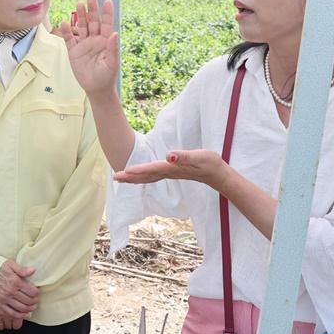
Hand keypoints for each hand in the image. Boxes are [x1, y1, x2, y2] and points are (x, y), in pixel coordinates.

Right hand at [0, 259, 38, 329]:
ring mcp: (4, 299)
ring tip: (32, 307)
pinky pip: (12, 313)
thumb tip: (33, 270)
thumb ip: (22, 269)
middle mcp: (10, 291)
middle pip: (28, 301)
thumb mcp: (10, 264)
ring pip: (22, 308)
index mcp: (15, 281)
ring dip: (30, 309)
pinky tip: (24, 313)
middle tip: (35, 300)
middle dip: (34, 301)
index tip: (36, 293)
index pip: (32, 291)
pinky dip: (20, 315)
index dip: (37, 293)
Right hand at [60, 0, 119, 98]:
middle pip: (93, 21)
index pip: (106, 24)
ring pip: (82, 26)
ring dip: (80, 16)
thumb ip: (113, 48)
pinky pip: (69, 39)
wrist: (96, 88)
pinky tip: (64, 23)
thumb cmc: (107, 76)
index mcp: (106, 41)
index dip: (107, 13)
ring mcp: (84, 44)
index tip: (107, 1)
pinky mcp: (73, 51)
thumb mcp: (112, 63)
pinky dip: (66, 31)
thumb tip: (115, 33)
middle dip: (92, 10)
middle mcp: (95, 39)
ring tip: (79, 4)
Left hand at [114, 149, 229, 189]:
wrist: (218, 175)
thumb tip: (168, 156)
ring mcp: (170, 174)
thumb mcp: (198, 157)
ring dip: (134, 178)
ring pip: (148, 177)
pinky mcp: (172, 172)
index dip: (138, 170)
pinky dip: (143, 176)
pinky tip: (138, 176)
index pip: (152, 169)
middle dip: (130, 177)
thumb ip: (183, 157)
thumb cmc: (210, 164)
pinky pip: (153, 176)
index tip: (124, 171)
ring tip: (120, 178)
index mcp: (172, 168)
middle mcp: (169, 172)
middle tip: (115, 178)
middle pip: (146, 176)